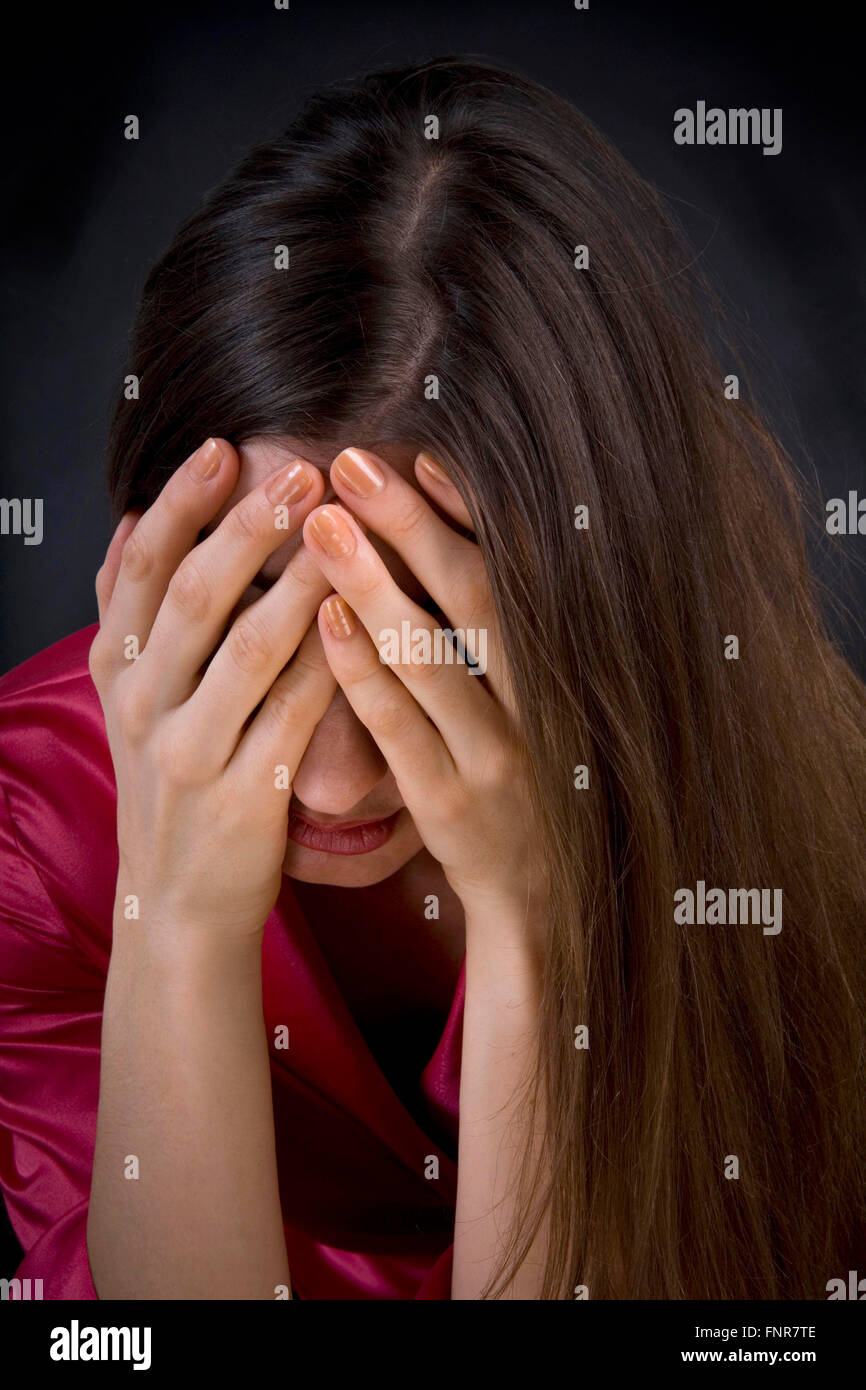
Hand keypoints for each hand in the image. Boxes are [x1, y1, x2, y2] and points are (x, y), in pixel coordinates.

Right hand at [89, 437, 335, 937]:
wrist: (178, 900)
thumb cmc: (172, 781)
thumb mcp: (132, 697)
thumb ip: (132, 612)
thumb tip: (138, 513)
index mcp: (116, 670)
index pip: (138, 567)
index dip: (182, 503)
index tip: (225, 448)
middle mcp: (142, 706)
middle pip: (192, 596)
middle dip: (248, 526)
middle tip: (301, 471)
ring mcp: (189, 753)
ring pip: (248, 649)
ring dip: (301, 582)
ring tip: (346, 530)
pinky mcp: (242, 796)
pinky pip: (295, 715)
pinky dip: (330, 663)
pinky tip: (366, 622)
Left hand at [302, 447, 547, 937]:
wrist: (543, 898)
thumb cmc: (517, 777)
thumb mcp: (522, 701)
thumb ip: (489, 631)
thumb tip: (437, 533)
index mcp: (557, 667)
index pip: (513, 573)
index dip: (468, 512)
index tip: (418, 453)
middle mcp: (540, 704)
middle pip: (475, 597)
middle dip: (411, 525)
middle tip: (350, 464)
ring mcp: (498, 755)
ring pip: (434, 656)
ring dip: (376, 583)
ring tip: (320, 524)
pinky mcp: (454, 804)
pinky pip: (402, 727)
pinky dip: (364, 670)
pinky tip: (324, 620)